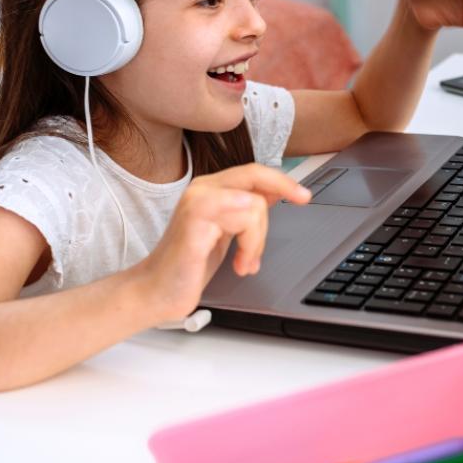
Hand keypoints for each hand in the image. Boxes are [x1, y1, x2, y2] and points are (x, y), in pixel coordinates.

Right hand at [133, 163, 310, 321]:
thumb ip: (246, 211)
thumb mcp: (227, 232)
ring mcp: (196, 203)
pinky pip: (240, 220)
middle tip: (284, 222)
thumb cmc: (190, 263)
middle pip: (255, 178)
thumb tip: (276, 193)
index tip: (304, 196)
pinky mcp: (195, 222)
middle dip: (276, 203)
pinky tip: (239, 265)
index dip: (282, 181)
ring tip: (245, 263)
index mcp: (210, 189)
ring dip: (257, 243)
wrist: (158, 290)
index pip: (252, 172)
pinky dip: (248, 246)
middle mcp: (202, 190)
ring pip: (253, 206)